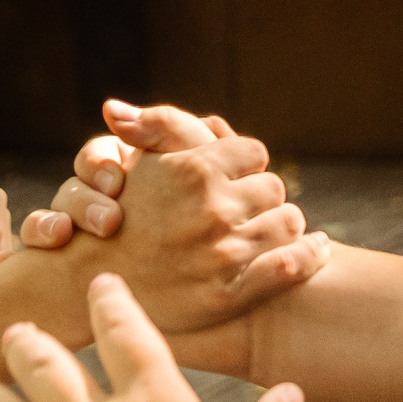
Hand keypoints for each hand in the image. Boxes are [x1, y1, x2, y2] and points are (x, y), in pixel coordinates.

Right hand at [24, 103, 326, 335]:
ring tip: (270, 228)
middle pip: (273, 188)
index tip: (237, 173)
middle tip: (252, 205)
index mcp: (194, 171)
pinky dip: (309, 255)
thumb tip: (120, 107)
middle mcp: (213, 209)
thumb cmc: (109, 219)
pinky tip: (316, 247)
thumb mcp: (128, 161)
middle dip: (262, 195)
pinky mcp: (230, 294)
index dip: (245, 162)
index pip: (253, 152)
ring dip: (282, 224)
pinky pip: (289, 266)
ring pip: (287, 224)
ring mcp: (224, 254)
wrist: (86, 290)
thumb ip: (152, 126)